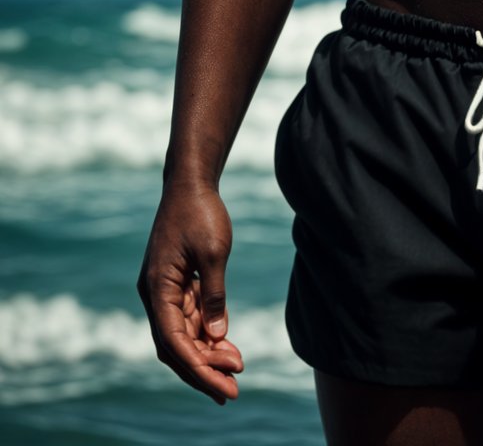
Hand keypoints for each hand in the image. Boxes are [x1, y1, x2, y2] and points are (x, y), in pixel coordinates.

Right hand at [137, 183, 243, 402]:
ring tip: (238, 367)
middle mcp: (155, 294)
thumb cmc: (201, 212)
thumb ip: (215, 294)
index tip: (224, 385)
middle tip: (233, 390)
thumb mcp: (213, 252)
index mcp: (157, 288)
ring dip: (207, 353)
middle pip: (175, 345)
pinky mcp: (176, 284)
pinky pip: (188, 319)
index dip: (198, 368)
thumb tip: (217, 334)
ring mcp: (164, 290)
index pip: (173, 342)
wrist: (191, 183)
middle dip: (202, 370)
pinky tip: (228, 344)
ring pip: (182, 335)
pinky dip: (207, 333)